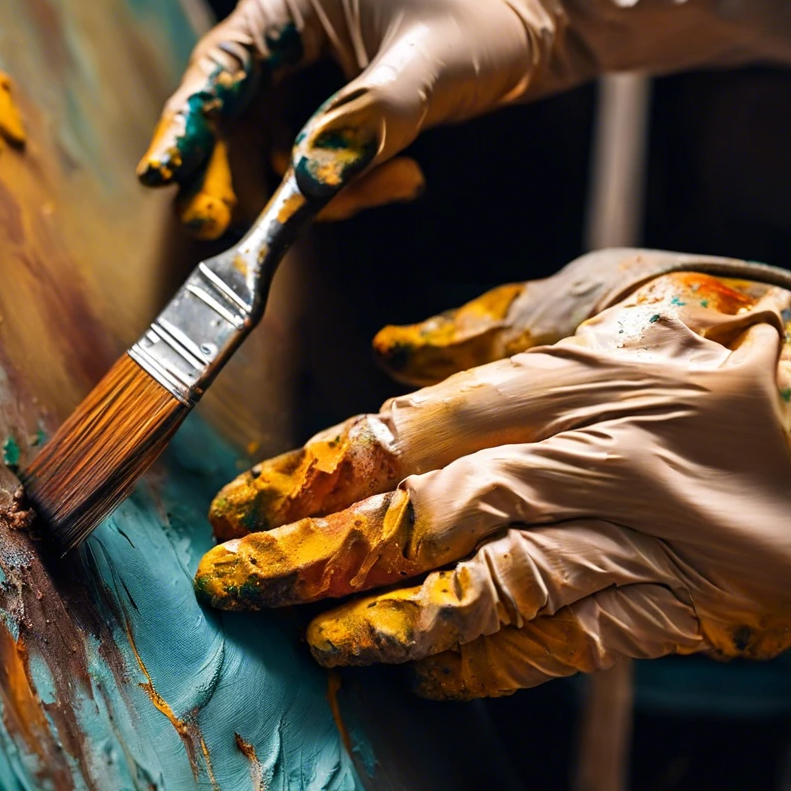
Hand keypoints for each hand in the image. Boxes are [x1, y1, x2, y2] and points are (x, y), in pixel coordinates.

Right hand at [138, 0, 561, 236]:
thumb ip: (372, 116)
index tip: (161, 173)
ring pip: (272, 154)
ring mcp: (304, 80)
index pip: (221, 63)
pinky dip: (347, 187)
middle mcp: (288, 37)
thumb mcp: (435, 63)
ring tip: (400, 180)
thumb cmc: (487, 18)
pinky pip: (310, 167)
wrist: (533, 23)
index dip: (184, 122)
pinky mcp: (325, 114)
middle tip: (221, 229)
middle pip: (230, 119)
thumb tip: (311, 178)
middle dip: (238, 177)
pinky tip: (404, 178)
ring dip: (319, 190)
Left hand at [193, 251, 790, 698]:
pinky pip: (563, 644)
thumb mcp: (618, 295)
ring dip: (383, 623)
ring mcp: (626, 541)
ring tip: (313, 638)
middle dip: (311, 555)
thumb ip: (495, 329)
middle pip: (416, 520)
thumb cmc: (739, 340)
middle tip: (233, 579)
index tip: (243, 503)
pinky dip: (488, 664)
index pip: (399, 436)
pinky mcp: (671, 605)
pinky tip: (426, 676)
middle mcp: (578, 464)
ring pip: (479, 592)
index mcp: (556, 381)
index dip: (307, 475)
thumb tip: (395, 352)